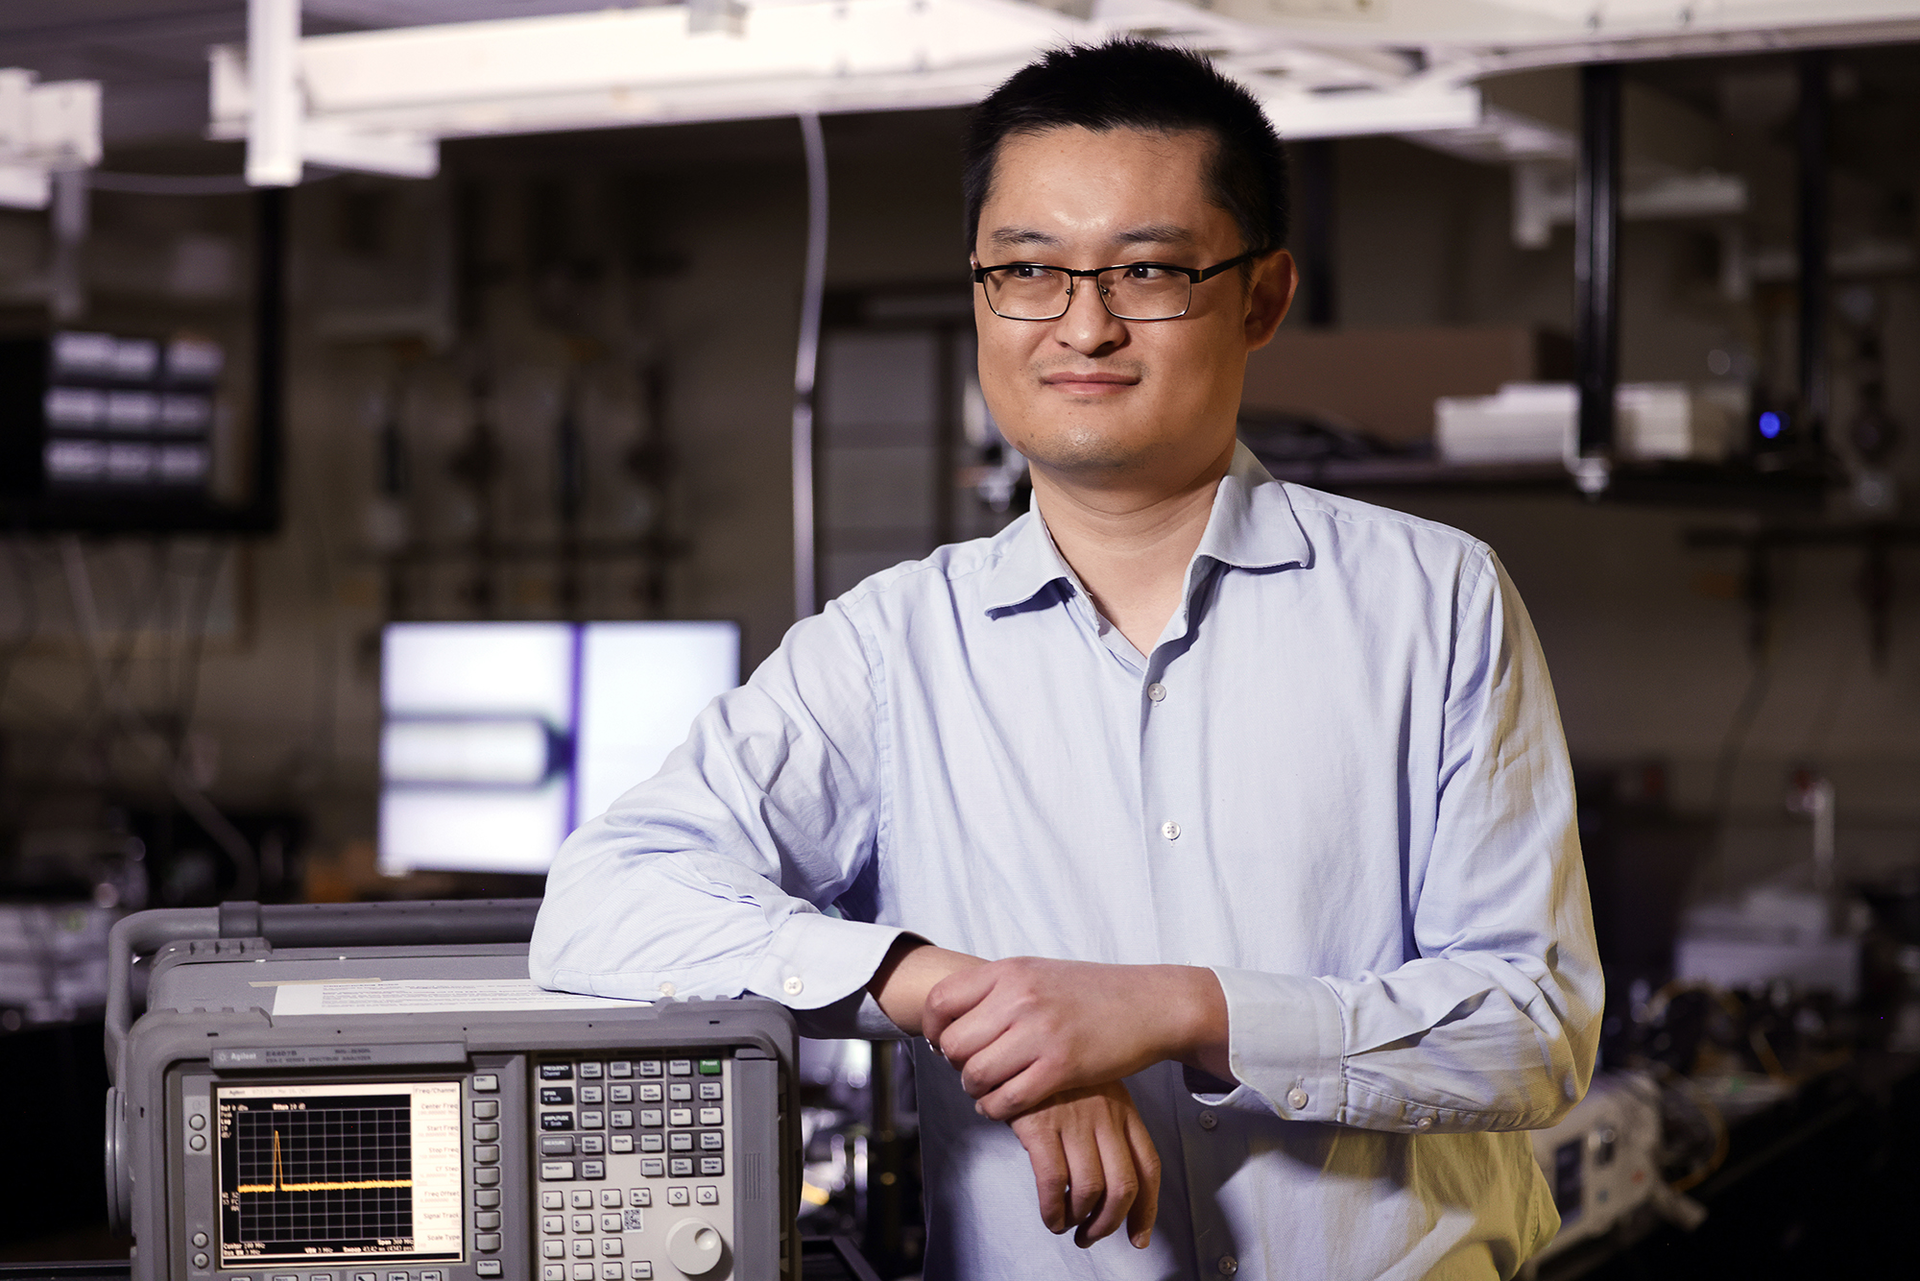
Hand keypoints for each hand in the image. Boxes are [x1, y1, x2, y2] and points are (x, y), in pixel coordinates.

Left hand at [923, 957, 1229, 1120]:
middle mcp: (1019, 999)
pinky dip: (997, 1109)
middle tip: (973, 1069)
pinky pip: (1007, 1100)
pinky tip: (1005, 1105)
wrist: (1149, 1003)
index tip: (941, 1043)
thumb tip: (949, 1018)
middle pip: (953, 1044)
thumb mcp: (1038, 972)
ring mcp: (1040, 1034)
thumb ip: (997, 990)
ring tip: (990, 1089)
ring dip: (976, 1090)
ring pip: (975, 1075)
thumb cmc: (1092, 991)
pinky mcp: (1061, 1068)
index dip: (932, 1029)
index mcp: (1009, 971)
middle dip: (956, 1064)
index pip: (940, 1001)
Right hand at [1009, 1080, 1160, 1249]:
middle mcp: (1104, 1116)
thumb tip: (1111, 1186)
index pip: (1148, 1167)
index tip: (1138, 1235)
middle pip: (1123, 1186)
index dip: (1147, 1209)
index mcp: (1123, 1109)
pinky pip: (1053, 1182)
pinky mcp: (1040, 1125)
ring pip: (1090, 1189)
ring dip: (1079, 1219)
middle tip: (1092, 1235)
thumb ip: (1107, 1128)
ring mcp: (1073, 1120)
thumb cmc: (1053, 1073)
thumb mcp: (1094, 1091)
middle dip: (1109, 1222)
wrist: (1016, 1042)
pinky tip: (1050, 1214)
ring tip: (1066, 1224)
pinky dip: (1053, 1209)